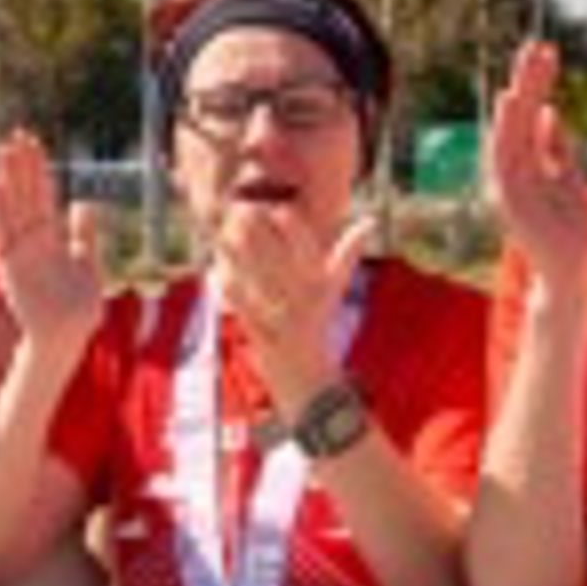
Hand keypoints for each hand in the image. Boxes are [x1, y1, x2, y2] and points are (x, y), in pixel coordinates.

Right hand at [0, 132, 102, 355]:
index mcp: (51, 239)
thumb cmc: (77, 308)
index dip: (39, 169)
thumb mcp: (88, 265)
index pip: (43, 195)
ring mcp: (20, 252)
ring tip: (3, 150)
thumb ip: (85, 235)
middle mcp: (32, 242)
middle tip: (17, 134)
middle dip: (22, 166)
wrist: (66, 339)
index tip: (34, 142)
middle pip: (26, 196)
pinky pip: (1, 232)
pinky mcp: (10, 266)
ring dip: (8, 179)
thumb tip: (83, 202)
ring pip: (13, 207)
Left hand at [216, 202, 371, 416]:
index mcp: (321, 283)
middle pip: (281, 262)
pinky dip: (232, 291)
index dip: (295, 231)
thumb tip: (370, 220)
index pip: (309, 252)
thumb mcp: (337, 288)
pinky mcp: (264, 335)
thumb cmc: (320, 323)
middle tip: (241, 211)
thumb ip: (348, 253)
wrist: (309, 377)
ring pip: (259, 282)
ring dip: (240, 258)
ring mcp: (285, 319)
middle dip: (261, 237)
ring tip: (223, 234)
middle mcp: (305, 299)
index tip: (278, 209)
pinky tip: (216, 272)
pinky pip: (246, 310)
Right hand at [489, 40, 586, 298]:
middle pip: (518, 120)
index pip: (530, 116)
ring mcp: (511, 187)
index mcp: (528, 164)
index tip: (546, 52)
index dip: (537, 84)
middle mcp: (515, 172)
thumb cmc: (572, 229)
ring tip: (520, 71)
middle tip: (535, 46)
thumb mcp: (569, 180)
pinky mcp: (512, 202)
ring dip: (515, 102)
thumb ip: (559, 150)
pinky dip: (506, 130)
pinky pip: (506, 159)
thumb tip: (552, 112)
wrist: (573, 272)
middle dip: (526, 83)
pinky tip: (512, 103)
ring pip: (508, 135)